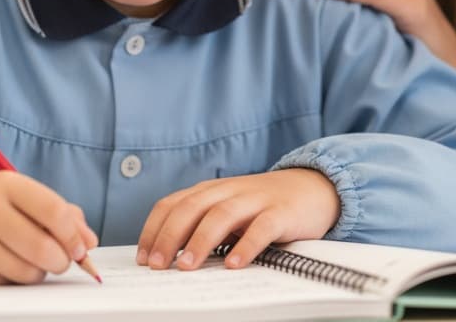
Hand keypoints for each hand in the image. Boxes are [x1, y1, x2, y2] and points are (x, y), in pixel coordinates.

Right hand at [0, 172, 97, 283]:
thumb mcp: (17, 194)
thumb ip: (57, 212)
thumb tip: (88, 241)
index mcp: (7, 184)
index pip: (53, 211)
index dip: (73, 235)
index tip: (81, 248)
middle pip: (43, 247)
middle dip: (61, 260)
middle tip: (60, 260)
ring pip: (26, 272)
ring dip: (37, 272)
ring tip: (28, 260)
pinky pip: (4, 284)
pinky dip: (12, 280)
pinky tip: (3, 264)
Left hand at [136, 169, 339, 270]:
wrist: (312, 187)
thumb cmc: (262, 205)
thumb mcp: (227, 209)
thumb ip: (201, 224)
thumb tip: (165, 256)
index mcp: (210, 191)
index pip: (172, 204)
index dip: (154, 229)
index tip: (143, 257)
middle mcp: (228, 191)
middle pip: (191, 208)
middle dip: (170, 236)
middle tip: (158, 265)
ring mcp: (255, 199)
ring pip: (222, 215)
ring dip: (200, 241)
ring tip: (187, 266)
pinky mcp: (281, 212)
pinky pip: (261, 228)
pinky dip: (246, 245)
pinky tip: (234, 264)